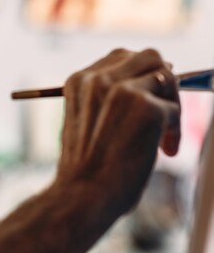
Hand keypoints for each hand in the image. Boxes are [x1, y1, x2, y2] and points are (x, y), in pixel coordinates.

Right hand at [56, 48, 180, 214]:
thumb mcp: (84, 123)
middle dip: (160, 81)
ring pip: (166, 78)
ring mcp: (123, 91)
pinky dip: (173, 131)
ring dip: (170, 105)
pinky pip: (174, 109)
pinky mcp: (147, 108)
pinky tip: (163, 152)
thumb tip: (148, 87)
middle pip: (148, 57)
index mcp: (79, 81)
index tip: (146, 101)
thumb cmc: (83, 169)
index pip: (120, 59)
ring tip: (163, 136)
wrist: (81, 195)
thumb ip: (105, 100)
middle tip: (163, 110)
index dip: (138, 77)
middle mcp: (98, 79)